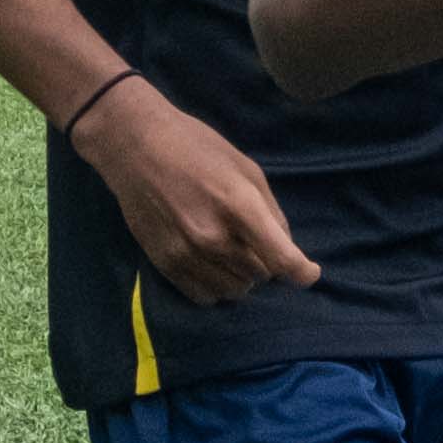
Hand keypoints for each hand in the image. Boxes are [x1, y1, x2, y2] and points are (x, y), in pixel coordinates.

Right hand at [80, 81, 321, 304]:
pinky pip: (205, 296)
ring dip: (241, 275)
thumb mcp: (246, 168)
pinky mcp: (164, 264)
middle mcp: (214, 237)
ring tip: (230, 249)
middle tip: (251, 239)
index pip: (281, 259)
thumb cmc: (197, 148)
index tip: (308, 273)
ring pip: (235, 290)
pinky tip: (211, 263)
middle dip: (265, 261)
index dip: (302, 273)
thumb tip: (286, 246)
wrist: (135, 146)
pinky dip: (216, 286)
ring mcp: (187, 254)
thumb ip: (271, 211)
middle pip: (261, 276)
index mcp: (239, 206)